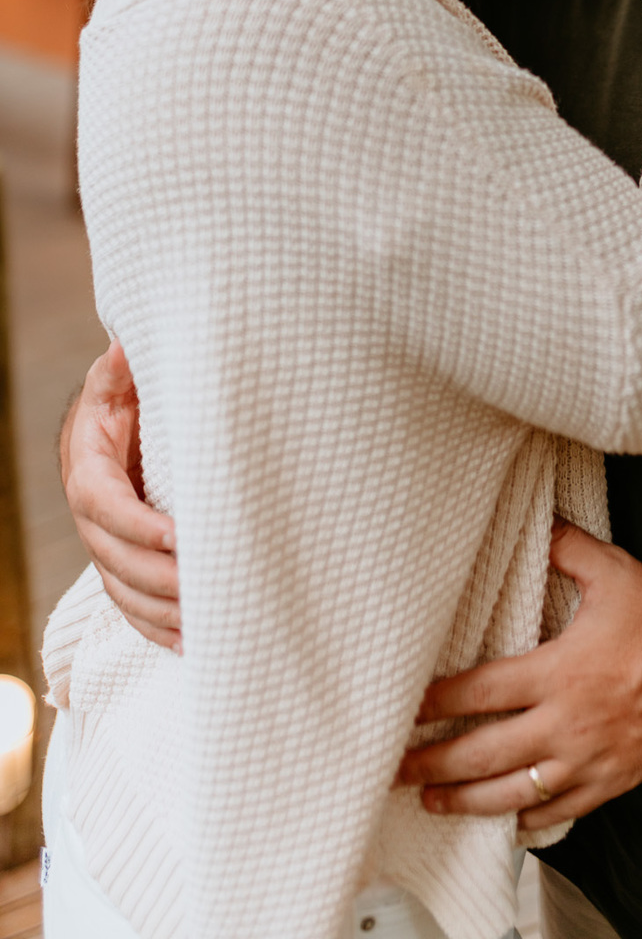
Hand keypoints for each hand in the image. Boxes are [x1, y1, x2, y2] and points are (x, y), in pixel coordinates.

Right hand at [61, 340, 180, 649]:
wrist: (123, 421)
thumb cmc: (133, 394)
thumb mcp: (124, 376)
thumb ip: (122, 368)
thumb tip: (123, 347)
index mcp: (89, 467)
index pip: (106, 505)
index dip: (139, 525)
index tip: (180, 538)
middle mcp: (91, 513)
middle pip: (115, 558)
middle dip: (158, 577)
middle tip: (204, 587)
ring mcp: (103, 543)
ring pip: (123, 589)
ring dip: (161, 611)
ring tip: (204, 622)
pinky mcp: (121, 563)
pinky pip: (132, 604)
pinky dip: (157, 627)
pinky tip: (192, 642)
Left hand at [397, 521, 641, 831]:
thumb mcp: (615, 572)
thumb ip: (567, 548)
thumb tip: (539, 524)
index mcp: (559, 671)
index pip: (480, 693)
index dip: (437, 702)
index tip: (406, 708)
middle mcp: (566, 723)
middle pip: (483, 753)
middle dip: (434, 762)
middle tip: (396, 767)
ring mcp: (588, 760)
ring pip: (513, 793)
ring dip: (466, 800)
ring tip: (432, 799)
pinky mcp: (612, 781)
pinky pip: (560, 810)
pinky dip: (527, 819)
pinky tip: (506, 820)